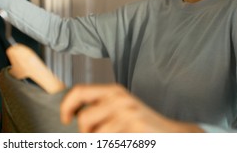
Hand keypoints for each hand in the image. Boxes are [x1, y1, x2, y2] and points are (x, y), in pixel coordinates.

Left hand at [60, 83, 203, 132]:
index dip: (66, 106)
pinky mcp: (135, 126)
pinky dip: (111, 145)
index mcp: (112, 90)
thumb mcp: (119, 108)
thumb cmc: (140, 123)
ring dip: (99, 142)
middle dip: (85, 134)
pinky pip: (109, 142)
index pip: (79, 91)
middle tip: (96, 137)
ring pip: (96, 135)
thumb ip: (99, 107)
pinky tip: (124, 141)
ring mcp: (127, 112)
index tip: (65, 119)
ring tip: (114, 140)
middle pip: (84, 119)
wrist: (171, 134)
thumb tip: (72, 114)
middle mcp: (118, 98)